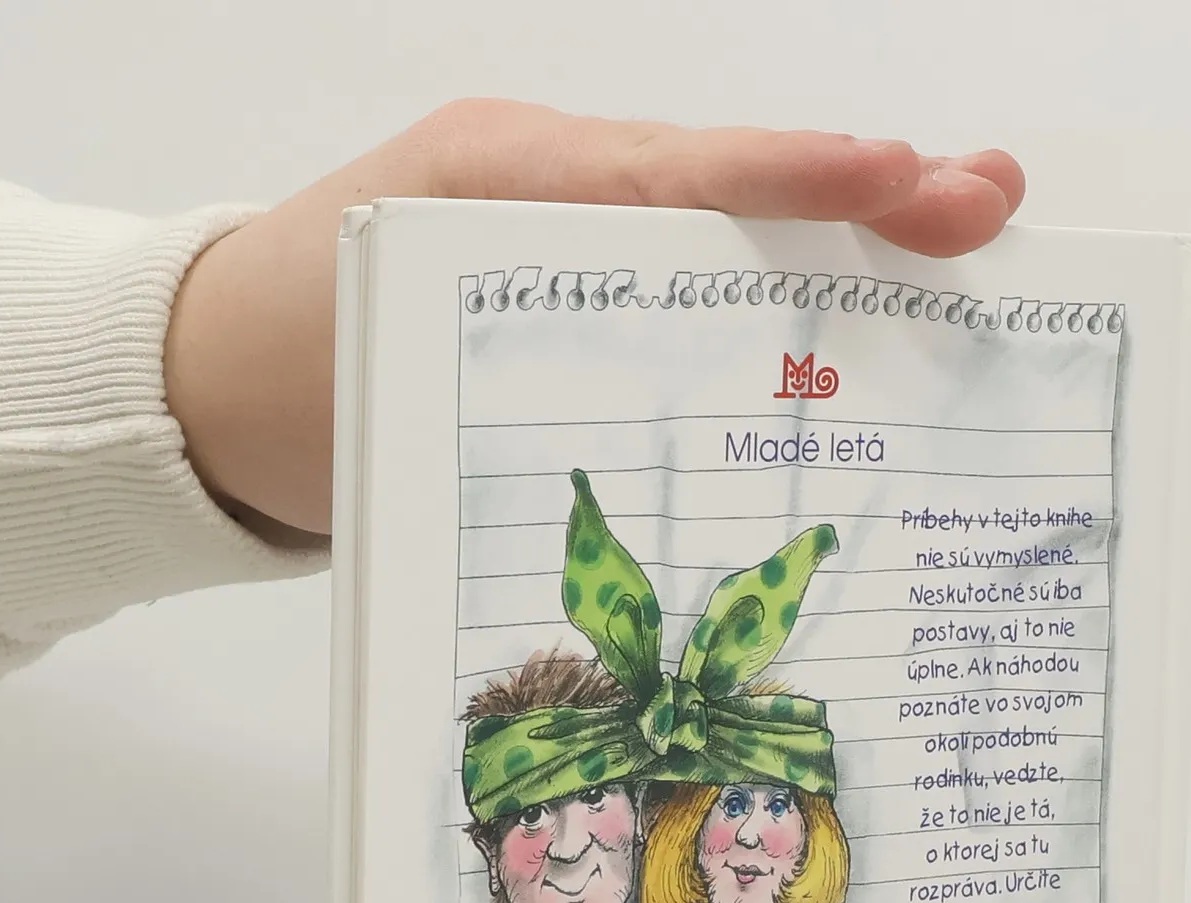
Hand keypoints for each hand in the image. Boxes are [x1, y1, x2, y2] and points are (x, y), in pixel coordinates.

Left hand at [164, 99, 1024, 534]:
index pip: (670, 175)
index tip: (902, 179)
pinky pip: (688, 293)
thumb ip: (494, 384)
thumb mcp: (383, 362)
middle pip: (731, 190)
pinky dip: (779, 302)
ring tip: (965, 240)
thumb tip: (650, 439)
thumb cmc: (284, 369)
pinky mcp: (572, 307)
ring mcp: (568, 242)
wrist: (198, 390)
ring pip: (726, 238)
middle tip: (991, 206)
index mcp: (506, 189)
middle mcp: (553, 196)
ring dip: (845, 248)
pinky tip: (866, 329)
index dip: (789, 182)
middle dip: (866, 197)